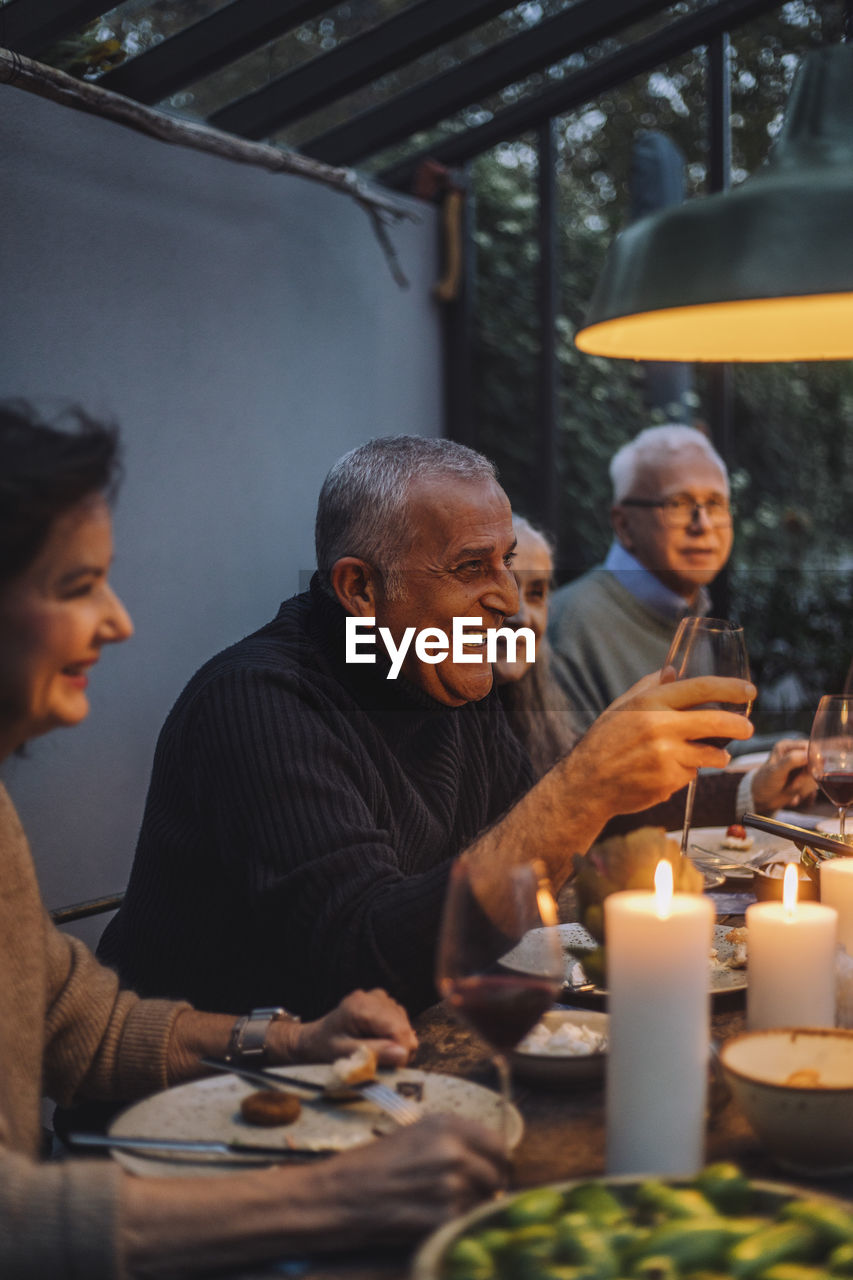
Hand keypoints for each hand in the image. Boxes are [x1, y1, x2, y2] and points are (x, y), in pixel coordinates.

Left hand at [272, 988, 417, 1067]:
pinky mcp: (382, 1002)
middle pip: (403, 1026)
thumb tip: (403, 1054)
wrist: (314, 1039)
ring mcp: (379, 997)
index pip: (397, 1029)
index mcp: (361, 1006)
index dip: (401, 1051)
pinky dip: (394, 1036)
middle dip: (399, 1049)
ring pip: (405, 1024)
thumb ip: (373, 1053)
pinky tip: (378, 1042)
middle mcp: (373, 997)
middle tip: (382, 1063)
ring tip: (376, 1052)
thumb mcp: (344, 1055)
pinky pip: (400, 1021)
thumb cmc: (323, 1048)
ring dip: (397, 1043)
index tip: (392, 1068)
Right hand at [302, 1115, 506, 1243]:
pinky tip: (429, 1222)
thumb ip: (454, 1142)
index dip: (495, 1161)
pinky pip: (465, 1224)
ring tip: (437, 1207)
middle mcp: (454, 1151)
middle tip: (463, 1196)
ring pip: (483, 1203)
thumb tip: (490, 1160)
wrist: (340, 1195)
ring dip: (468, 1208)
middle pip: (496, 1176)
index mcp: (448, 1124)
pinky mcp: (442, 1218)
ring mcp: (450, 1186)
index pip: (499, 1144)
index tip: (488, 1171)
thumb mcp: (416, 1135)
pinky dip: (453, 1226)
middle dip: (485, 1188)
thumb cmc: (373, 1164)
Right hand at [571, 675, 755, 815]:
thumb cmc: (604, 742)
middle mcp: (660, 726)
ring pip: (711, 754)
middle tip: (748, 728)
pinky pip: (692, 774)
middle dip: (740, 726)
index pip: (701, 688)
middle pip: (716, 721)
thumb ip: (649, 687)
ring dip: (716, 755)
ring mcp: (666, 756)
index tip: (748, 691)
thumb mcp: (621, 707)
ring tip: (709, 755)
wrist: (587, 784)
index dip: (730, 688)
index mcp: (650, 702)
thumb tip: (673, 670)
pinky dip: (687, 772)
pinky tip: (667, 772)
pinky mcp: (669, 781)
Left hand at [750, 739, 817, 811]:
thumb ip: (791, 760)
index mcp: (787, 746)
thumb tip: (808, 755)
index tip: (806, 771)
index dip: (811, 759)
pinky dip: (806, 789)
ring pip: (816, 773)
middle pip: (816, 761)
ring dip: (805, 783)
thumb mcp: (776, 770)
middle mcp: (795, 754)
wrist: (762, 798)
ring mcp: (801, 766)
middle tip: (795, 782)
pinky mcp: (804, 777)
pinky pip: (813, 783)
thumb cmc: (765, 782)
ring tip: (791, 786)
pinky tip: (794, 790)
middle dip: (808, 774)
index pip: (810, 747)